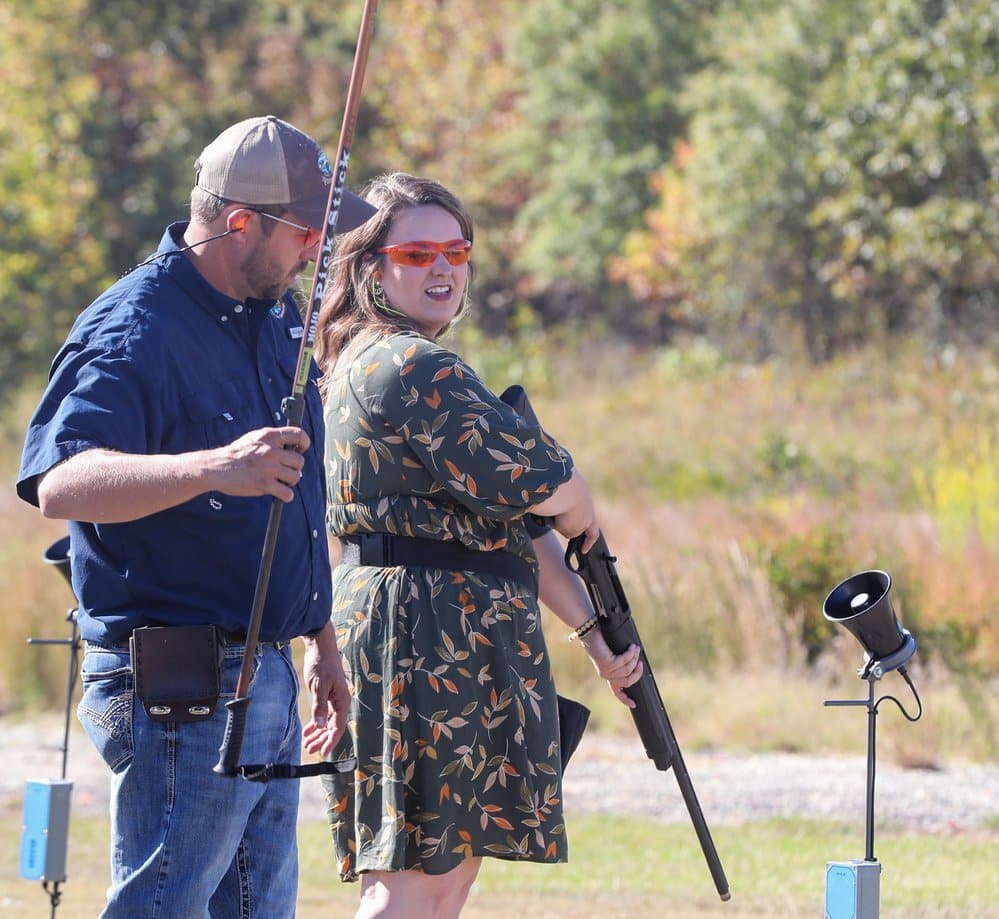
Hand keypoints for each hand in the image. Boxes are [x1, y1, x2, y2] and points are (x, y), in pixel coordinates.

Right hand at [209, 426, 309, 501]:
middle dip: (295, 467)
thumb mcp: (254, 438)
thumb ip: (272, 440)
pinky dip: (286, 495)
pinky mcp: (265, 485)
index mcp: (269, 436)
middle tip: (286, 471)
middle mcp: (271, 451)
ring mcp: (269, 468)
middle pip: (299, 460)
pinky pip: (288, 493)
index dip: (305, 442)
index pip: (298, 434)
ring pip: (296, 477)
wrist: (217, 468)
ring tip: (281, 482)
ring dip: (290, 481)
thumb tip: (291, 444)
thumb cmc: (235, 454)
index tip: (302, 449)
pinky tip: (279, 493)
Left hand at [300, 622, 350, 757]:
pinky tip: (307, 731)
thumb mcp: (319, 686)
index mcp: (342, 701)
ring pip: (327, 722)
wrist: (320, 648)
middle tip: (309, 750)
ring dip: (318, 734)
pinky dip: (315, 723)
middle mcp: (340, 703)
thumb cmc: (322, 665)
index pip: (338, 727)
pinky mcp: (326, 696)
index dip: (331, 741)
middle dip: (322, 740)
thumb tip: (320, 726)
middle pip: (332, 727)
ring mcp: (333, 700)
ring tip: (307, 744)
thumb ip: (320, 707)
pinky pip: (322, 715)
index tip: (323, 753)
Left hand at [580, 632, 642, 707]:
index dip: (625, 699)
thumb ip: (623, 662)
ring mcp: (606, 670)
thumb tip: (638, 664)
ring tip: (636, 648)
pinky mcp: (607, 663)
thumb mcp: (614, 654)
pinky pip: (624, 661)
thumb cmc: (603, 640)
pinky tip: (631, 647)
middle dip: (637, 673)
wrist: (589, 632)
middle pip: (628, 681)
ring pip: (627, 670)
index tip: (634, 704)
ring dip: (634, 658)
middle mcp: (606, 675)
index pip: (616, 692)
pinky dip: (630, 653)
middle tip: (641, 662)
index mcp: (608, 675)